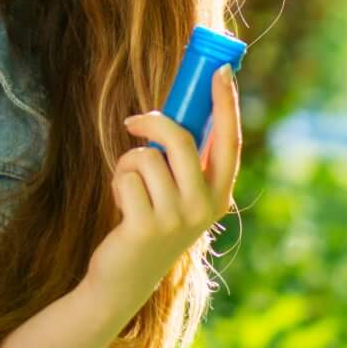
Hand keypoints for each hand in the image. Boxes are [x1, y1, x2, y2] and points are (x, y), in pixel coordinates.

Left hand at [83, 73, 242, 310]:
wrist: (124, 278)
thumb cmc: (149, 221)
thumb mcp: (177, 193)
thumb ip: (183, 160)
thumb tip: (174, 111)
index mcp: (219, 194)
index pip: (229, 141)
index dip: (227, 103)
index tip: (221, 69)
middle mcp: (205, 206)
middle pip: (181, 138)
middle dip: (153, 121)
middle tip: (133, 122)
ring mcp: (177, 218)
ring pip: (146, 156)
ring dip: (129, 163)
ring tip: (130, 186)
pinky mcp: (146, 226)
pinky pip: (126, 176)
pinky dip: (117, 182)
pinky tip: (122, 207)